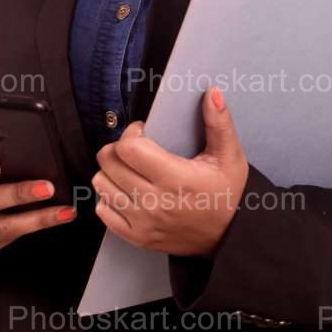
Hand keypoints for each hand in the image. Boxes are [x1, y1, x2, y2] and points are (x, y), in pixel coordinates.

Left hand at [91, 86, 248, 256]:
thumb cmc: (226, 193)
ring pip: (101, 184)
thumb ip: (219, 123)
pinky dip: (109, 197)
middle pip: (108, 162)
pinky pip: (102, 210)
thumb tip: (213, 93)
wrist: (228, 236)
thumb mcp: (230, 156)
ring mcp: (142, 222)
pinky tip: (127, 190)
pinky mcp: (136, 237)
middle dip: (118, 148)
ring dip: (111, 171)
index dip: (131, 133)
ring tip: (131, 169)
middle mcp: (153, 202)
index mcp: (174, 178)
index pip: (128, 148)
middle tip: (135, 148)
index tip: (143, 132)